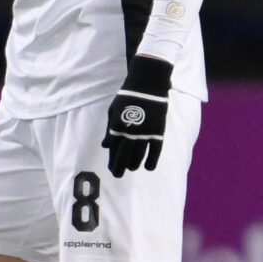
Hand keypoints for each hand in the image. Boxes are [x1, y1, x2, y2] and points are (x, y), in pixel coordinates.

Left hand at [101, 55, 173, 176]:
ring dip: (134, 165)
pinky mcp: (157, 131)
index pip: (113, 150)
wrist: (146, 86)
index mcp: (116, 127)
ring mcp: (144, 133)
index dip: (112, 161)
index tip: (111, 169)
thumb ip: (110, 130)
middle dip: (120, 168)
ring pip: (139, 155)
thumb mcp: (113, 112)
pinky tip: (148, 168)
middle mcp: (130, 133)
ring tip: (132, 168)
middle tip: (118, 175)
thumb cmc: (126, 98)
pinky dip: (152, 160)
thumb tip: (105, 146)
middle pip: (124, 156)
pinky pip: (155, 150)